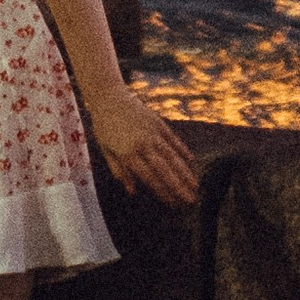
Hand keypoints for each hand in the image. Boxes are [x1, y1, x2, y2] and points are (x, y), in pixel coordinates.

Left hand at [88, 84, 200, 208]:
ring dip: (184, 171)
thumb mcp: (106, 150)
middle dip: (179, 186)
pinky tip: (190, 161)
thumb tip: (132, 191)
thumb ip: (119, 171)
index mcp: (128, 152)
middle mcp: (142, 143)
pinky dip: (182, 149)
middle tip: (191, 200)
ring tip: (195, 185)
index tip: (172, 203)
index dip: (161, 191)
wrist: (108, 95)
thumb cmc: (104, 125)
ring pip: (171, 155)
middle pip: (164, 168)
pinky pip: (172, 138)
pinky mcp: (158, 121)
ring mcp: (152, 132)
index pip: (148, 177)